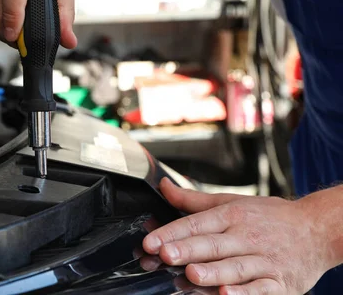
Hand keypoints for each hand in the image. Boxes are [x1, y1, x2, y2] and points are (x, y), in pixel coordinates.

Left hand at [142, 178, 335, 294]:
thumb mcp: (232, 202)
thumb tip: (163, 186)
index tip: (151, 241)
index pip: (197, 223)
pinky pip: (261, 289)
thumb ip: (194, 200)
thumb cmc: (269, 217)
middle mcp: (246, 237)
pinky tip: (227, 294)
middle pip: (214, 244)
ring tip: (191, 274)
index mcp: (232, 216)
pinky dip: (245, 293)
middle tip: (165, 255)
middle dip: (188, 250)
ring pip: (236, 267)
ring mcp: (264, 260)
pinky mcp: (280, 283)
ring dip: (213, 272)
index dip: (173, 232)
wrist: (318, 229)